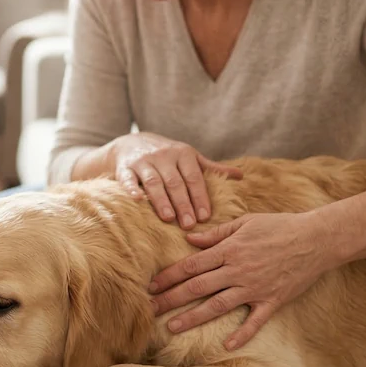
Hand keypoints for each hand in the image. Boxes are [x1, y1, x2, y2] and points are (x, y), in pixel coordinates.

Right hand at [106, 133, 242, 229]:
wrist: (130, 142)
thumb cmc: (166, 155)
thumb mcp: (189, 158)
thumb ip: (211, 169)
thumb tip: (241, 176)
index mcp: (183, 153)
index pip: (194, 177)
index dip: (199, 197)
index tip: (205, 217)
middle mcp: (163, 155)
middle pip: (175, 182)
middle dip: (183, 203)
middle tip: (189, 224)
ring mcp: (143, 161)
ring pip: (154, 182)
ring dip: (161, 200)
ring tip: (169, 218)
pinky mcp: (124, 167)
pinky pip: (127, 179)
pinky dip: (132, 189)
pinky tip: (137, 200)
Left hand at [148, 212, 339, 349]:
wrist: (317, 238)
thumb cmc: (280, 226)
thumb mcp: (245, 223)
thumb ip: (216, 234)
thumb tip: (190, 239)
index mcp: (229, 250)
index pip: (191, 265)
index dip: (168, 276)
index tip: (151, 286)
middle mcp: (238, 270)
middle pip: (197, 287)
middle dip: (171, 299)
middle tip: (149, 310)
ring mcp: (255, 287)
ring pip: (218, 305)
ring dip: (194, 317)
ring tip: (173, 327)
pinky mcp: (273, 300)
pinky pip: (255, 321)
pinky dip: (242, 334)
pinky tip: (226, 345)